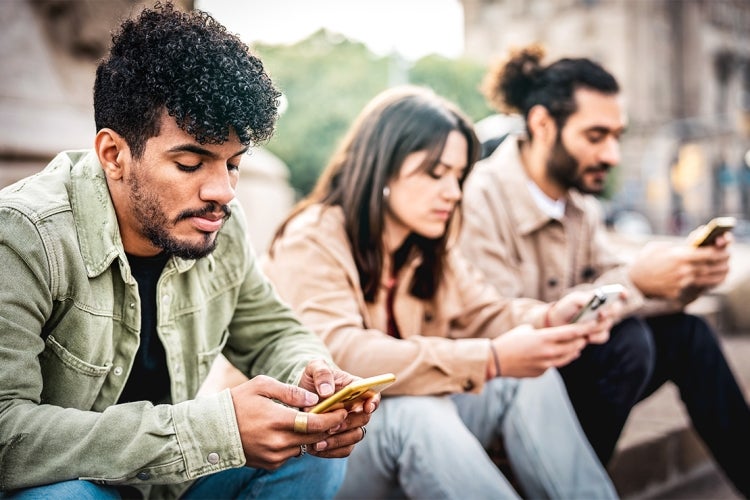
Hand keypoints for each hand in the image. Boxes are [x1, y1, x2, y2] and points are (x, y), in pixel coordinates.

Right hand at [230, 374, 351, 468]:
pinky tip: (294, 433)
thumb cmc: (237, 402)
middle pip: (314, 438)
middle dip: (329, 428)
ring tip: (318, 423)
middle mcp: (277, 442)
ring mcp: (274, 456)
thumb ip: (290, 391)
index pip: (314, 423)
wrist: (212, 430)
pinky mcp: (270, 464)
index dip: (332, 418)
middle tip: (339, 417)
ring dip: (313, 437)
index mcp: (276, 420)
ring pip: (305, 447)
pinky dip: (297, 444)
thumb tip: (314, 398)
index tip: (343, 411)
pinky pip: (292, 455)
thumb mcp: (261, 386)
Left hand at [297, 360, 379, 457]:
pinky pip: (344, 450)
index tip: (366, 407)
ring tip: (318, 442)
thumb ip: (322, 373)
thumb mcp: (314, 368)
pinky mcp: (341, 439)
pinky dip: (331, 451)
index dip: (373, 402)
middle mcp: (357, 408)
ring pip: (355, 437)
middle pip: (364, 419)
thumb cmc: (312, 379)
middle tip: (331, 427)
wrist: (300, 397)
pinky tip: (315, 448)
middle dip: (348, 424)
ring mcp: (350, 424)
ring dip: (338, 441)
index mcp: (356, 388)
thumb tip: (327, 391)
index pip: (373, 395)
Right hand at [491, 321, 608, 377]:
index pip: (572, 332)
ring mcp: (546, 364)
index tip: (594, 324)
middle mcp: (548, 351)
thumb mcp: (526, 330)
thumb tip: (553, 335)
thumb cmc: (509, 341)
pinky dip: (560, 358)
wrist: (495, 361)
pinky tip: (559, 354)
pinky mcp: (542, 372)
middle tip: (586, 335)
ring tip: (578, 345)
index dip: (585, 328)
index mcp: (544, 337)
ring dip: (574, 350)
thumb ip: (543, 333)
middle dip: (582, 339)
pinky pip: (556, 364)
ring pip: (568, 357)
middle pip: (574, 345)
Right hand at [628, 237, 730, 298]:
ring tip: (722, 271)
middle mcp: (682, 270)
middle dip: (722, 263)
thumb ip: (679, 247)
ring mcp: (680, 283)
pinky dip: (701, 284)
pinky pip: (693, 287)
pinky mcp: (677, 292)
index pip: (708, 254)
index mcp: (679, 256)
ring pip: (706, 279)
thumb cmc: (646, 260)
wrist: (632, 280)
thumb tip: (696, 242)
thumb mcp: (660, 248)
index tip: (725, 250)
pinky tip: (706, 280)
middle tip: (726, 260)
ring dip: (717, 275)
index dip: (720, 252)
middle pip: (710, 267)